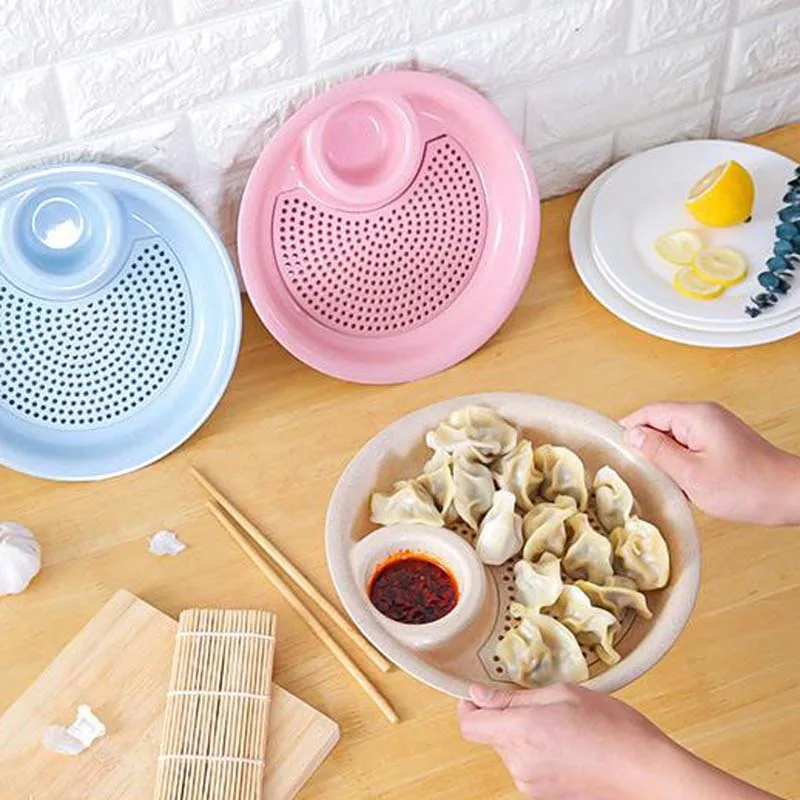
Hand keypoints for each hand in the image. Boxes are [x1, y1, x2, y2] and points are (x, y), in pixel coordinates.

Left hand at [458, 683, 783, 799]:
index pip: (469, 725)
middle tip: (543, 706)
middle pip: (492, 737)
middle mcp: (520, 763)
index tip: (481, 696)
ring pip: (512, 752)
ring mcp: (532, 785)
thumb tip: (479, 695)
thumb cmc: (614, 729)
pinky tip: (570, 748)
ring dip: (526, 736)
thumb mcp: (564, 694)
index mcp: (522, 732)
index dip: (469, 707)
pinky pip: (528, 769)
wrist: (649, 775)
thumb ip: (515, 697)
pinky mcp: (545, 798)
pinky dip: (540, 754)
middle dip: (508, 718)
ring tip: (564, 728)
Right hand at [620, 402, 799, 524]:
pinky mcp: (720, 444)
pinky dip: (679, 463)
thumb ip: (658, 452)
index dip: (627, 429)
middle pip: (658, 423)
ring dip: (663, 457)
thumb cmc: (748, 487)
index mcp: (696, 416)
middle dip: (644, 446)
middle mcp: (705, 417)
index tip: (612, 447)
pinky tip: (680, 483)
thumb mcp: (691, 473)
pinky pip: (687, 447)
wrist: (791, 496)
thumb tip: (632, 435)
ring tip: (659, 479)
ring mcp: (714, 430)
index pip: (647, 413)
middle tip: (634, 470)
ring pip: (672, 438)